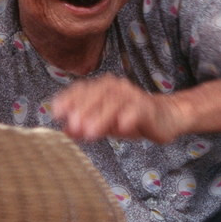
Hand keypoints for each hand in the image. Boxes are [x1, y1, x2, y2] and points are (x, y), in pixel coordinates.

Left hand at [53, 76, 187, 142]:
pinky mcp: (147, 108)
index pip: (82, 90)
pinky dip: (128, 117)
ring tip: (91, 133)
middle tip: (73, 126)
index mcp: (102, 88)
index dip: (69, 99)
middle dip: (83, 110)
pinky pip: (137, 110)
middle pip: (97, 95)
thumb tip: (64, 130)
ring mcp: (132, 96)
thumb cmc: (130, 119)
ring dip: (102, 117)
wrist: (164, 118)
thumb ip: (84, 126)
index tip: (56, 112)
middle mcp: (116, 88)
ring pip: (115, 103)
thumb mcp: (104, 124)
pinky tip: (121, 126)